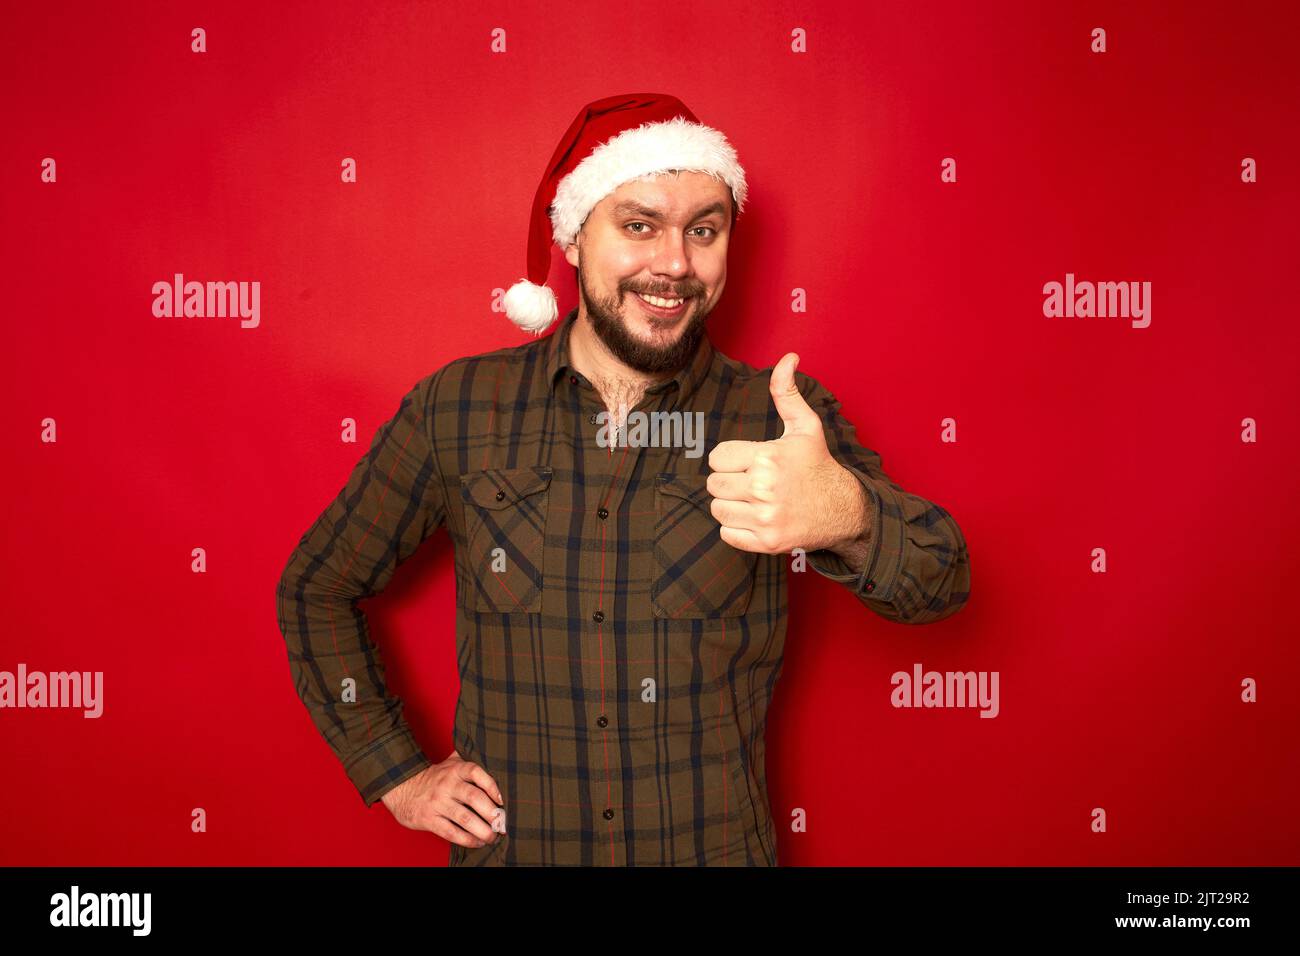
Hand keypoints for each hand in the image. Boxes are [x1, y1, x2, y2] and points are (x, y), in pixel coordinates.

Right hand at [380, 749, 505, 847]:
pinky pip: (451, 832)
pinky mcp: (429, 819)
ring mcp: (438, 803)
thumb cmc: (434, 777)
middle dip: (492, 813)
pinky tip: (477, 842)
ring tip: (493, 837)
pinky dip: (467, 840)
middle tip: (502, 823)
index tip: (502, 800)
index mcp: (455, 769)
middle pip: (474, 797)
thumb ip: (468, 759)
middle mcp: (447, 785)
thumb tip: (494, 756)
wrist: (402, 788)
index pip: (476, 772)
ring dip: (483, 830)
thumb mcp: (450, 763)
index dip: (491, 785)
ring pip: (465, 818)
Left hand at [706, 353, 864, 554]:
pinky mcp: (766, 542)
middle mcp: (763, 488)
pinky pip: (727, 534)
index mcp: (767, 457)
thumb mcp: (804, 426)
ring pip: (717, 509)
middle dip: (729, 481)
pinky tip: (755, 517)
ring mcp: (765, 517)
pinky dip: (736, 528)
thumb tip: (788, 358)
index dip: (729, 458)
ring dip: (730, 504)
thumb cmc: (817, 465)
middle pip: (714, 484)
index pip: (717, 458)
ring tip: (752, 499)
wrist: (842, 509)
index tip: (747, 461)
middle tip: (750, 481)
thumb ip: (786, 393)